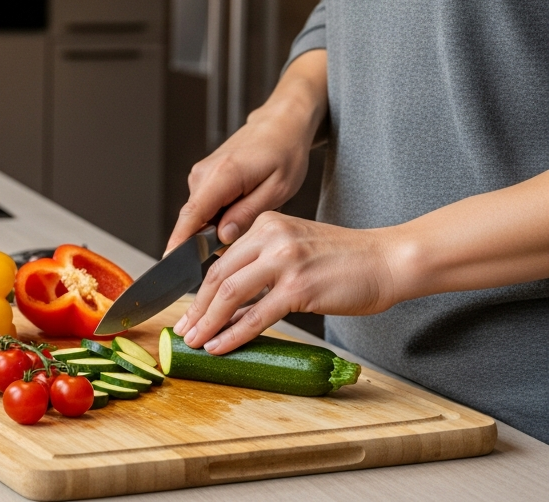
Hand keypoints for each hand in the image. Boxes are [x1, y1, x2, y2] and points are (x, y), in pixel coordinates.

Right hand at [168, 50, 327, 250]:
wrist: (280, 124)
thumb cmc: (284, 152)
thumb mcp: (277, 190)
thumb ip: (247, 215)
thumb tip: (222, 236)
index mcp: (222, 176)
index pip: (192, 214)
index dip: (179, 240)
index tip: (169, 261)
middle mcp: (204, 174)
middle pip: (195, 219)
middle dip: (207, 240)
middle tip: (239, 245)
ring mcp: (201, 174)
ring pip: (201, 213)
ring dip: (218, 225)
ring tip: (250, 213)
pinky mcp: (204, 177)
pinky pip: (205, 205)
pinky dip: (219, 214)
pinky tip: (242, 206)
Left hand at [172, 212, 402, 352]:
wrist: (389, 260)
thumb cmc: (347, 260)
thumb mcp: (297, 250)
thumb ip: (263, 267)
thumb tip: (230, 306)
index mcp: (267, 224)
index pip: (221, 260)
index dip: (198, 289)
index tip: (188, 311)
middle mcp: (271, 237)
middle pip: (218, 276)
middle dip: (196, 308)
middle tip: (183, 330)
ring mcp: (284, 261)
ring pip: (230, 294)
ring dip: (208, 322)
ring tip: (195, 341)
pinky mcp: (298, 287)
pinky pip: (256, 315)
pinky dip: (234, 334)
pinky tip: (221, 346)